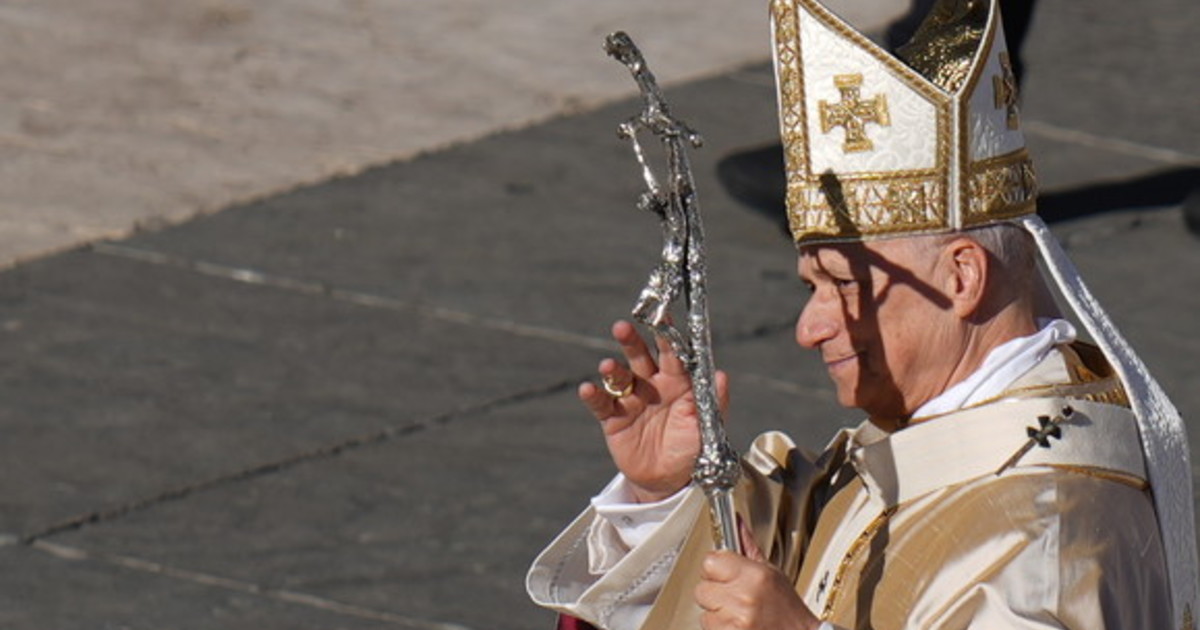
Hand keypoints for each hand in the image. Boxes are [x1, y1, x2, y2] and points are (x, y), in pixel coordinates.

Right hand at [579, 320, 728, 502]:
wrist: (670, 483)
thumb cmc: (693, 451)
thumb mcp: (708, 428)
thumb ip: (714, 401)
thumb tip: (721, 375)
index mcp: (678, 382)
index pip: (672, 354)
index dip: (667, 336)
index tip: (662, 318)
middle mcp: (652, 386)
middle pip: (640, 357)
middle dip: (631, 342)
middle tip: (622, 327)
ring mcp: (631, 400)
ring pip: (619, 377)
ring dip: (612, 369)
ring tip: (607, 366)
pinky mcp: (613, 418)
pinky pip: (601, 404)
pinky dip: (593, 395)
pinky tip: (587, 388)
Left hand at [695, 523, 819, 629]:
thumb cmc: (787, 609)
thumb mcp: (772, 572)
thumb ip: (748, 547)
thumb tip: (736, 521)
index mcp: (754, 576)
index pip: (709, 562)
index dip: (715, 568)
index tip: (724, 574)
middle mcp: (743, 597)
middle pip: (701, 588)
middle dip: (715, 592)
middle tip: (734, 596)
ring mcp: (735, 621)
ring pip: (704, 610)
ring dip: (716, 613)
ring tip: (738, 613)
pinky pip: (708, 626)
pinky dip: (719, 627)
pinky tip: (736, 624)